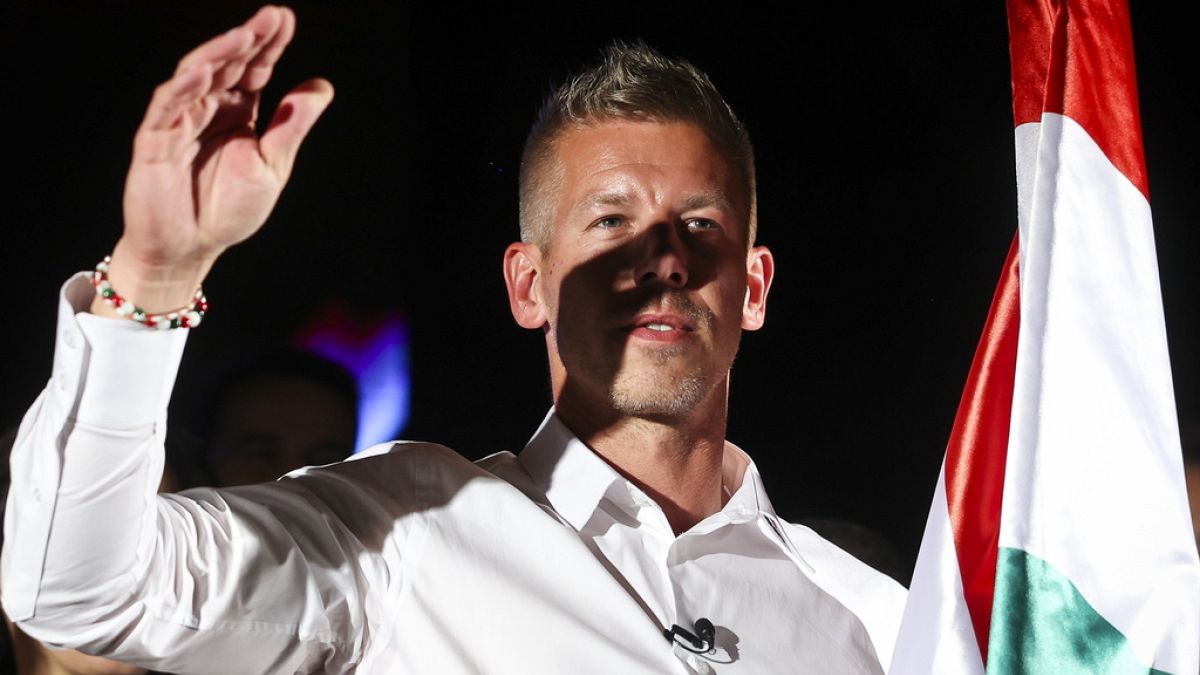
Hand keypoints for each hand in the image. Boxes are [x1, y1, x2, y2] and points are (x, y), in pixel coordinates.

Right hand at [95, 5, 333, 315]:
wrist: (190, 249)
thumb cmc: (227, 210)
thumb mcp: (272, 164)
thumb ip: (291, 125)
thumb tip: (320, 85)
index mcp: (236, 112)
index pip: (253, 69)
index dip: (268, 44)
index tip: (285, 18)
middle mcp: (207, 109)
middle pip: (227, 64)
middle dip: (248, 38)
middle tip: (272, 16)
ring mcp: (178, 121)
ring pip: (195, 76)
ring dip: (219, 54)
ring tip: (243, 35)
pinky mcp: (155, 141)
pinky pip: (167, 107)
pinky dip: (184, 87)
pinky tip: (204, 69)